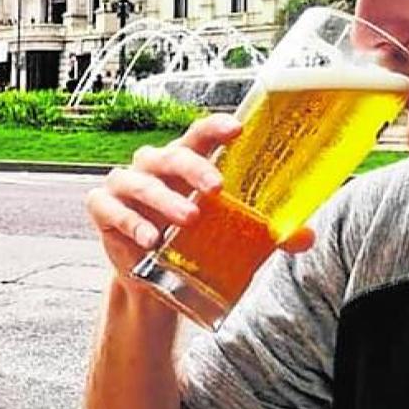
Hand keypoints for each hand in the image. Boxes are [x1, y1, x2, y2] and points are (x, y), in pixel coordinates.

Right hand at [85, 114, 315, 289]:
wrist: (152, 280)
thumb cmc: (193, 242)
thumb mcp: (230, 237)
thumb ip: (266, 234)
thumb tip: (305, 236)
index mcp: (185, 163)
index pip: (200, 135)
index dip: (216, 127)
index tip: (237, 129)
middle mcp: (153, 166)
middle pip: (171, 155)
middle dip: (194, 168)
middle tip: (217, 188)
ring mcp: (125, 185)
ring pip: (140, 181)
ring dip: (164, 199)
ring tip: (188, 220)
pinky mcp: (102, 208)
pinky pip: (111, 208)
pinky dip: (130, 222)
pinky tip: (149, 240)